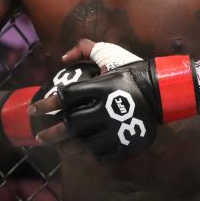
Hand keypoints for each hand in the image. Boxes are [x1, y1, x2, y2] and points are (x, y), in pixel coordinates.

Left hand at [34, 41, 199, 155]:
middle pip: (70, 124)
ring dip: (74, 141)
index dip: (47, 104)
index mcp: (101, 87)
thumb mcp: (111, 54)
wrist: (164, 91)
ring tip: (68, 140)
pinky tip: (88, 146)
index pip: (66, 97)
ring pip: (85, 141)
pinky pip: (103, 152)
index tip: (35, 109)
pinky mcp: (127, 143)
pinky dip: (93, 150)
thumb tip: (63, 57)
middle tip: (40, 136)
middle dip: (52, 132)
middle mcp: (107, 109)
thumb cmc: (133, 70)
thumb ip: (85, 48)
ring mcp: (117, 128)